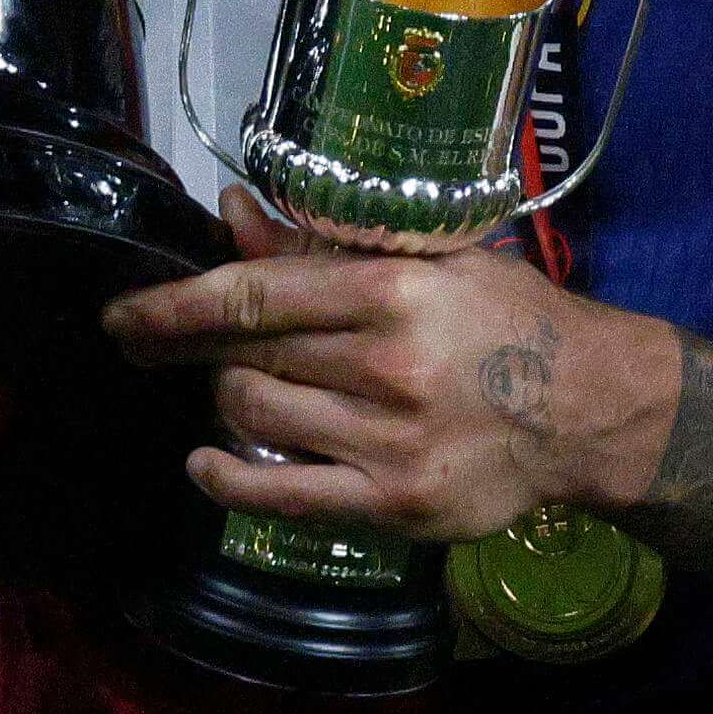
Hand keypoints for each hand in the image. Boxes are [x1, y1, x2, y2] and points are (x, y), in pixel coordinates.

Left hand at [104, 192, 686, 541]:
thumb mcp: (425, 259)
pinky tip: (207, 463)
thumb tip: (233, 211)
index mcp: (391, 290)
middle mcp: (385, 365)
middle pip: (247, 357)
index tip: (123, 313)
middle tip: (171, 347)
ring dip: (230, 399)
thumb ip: (321, 245)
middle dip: (197, 351)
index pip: (253, 295)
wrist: (589, 408)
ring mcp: (388, 441)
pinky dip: (229, 478)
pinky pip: (282, 493)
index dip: (174, 305)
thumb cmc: (503, 318)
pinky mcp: (393, 503)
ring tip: (242, 386)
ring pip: (255, 416)